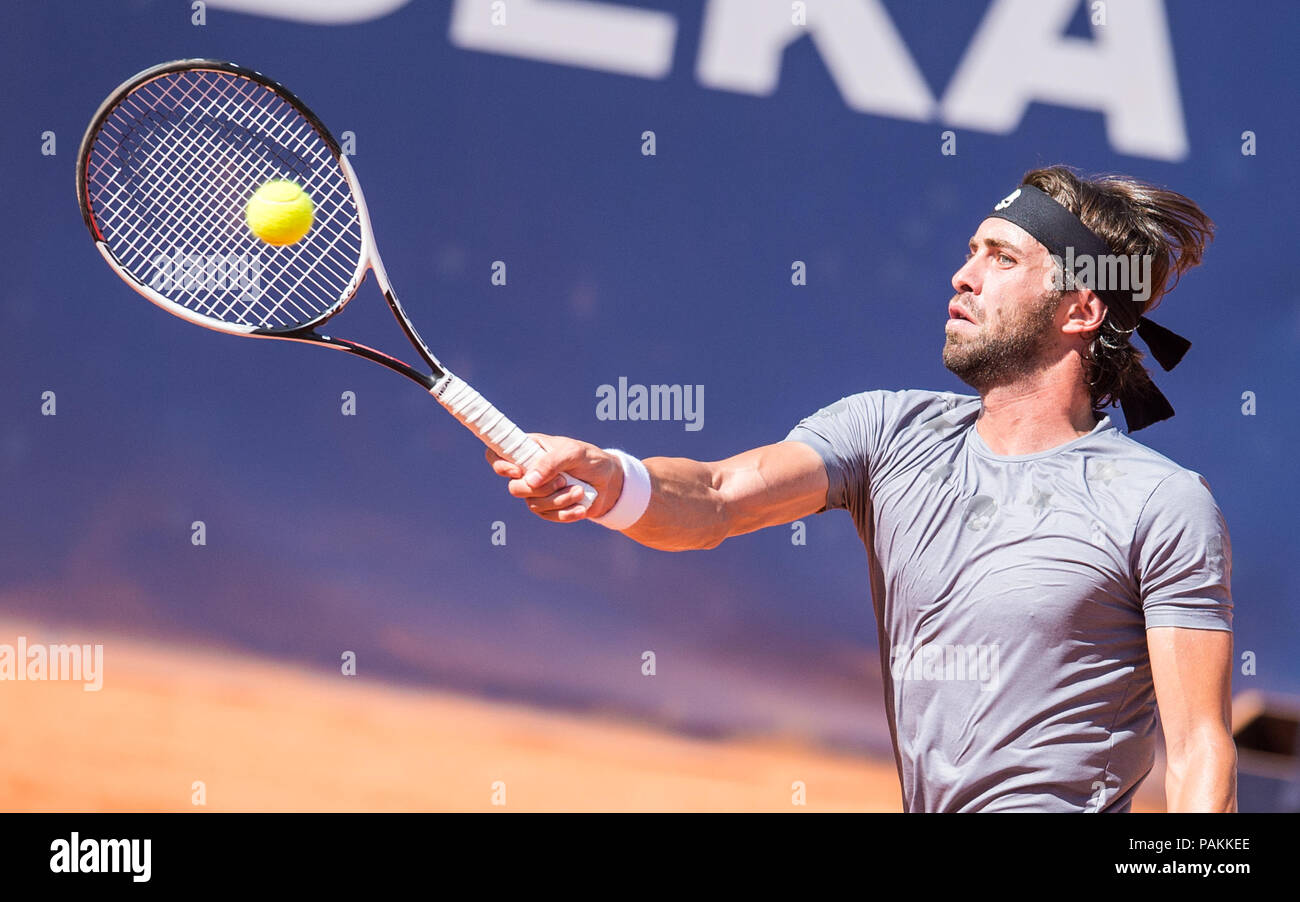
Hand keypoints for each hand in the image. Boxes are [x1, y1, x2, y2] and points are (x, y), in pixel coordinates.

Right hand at [485, 433, 623, 522]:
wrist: (611, 481)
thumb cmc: (591, 459)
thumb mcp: (574, 453)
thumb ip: (550, 462)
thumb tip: (528, 480)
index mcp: (528, 450)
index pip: (497, 455)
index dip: (500, 465)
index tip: (517, 471)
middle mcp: (528, 471)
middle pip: (515, 488)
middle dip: (541, 489)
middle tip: (562, 480)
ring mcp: (537, 492)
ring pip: (534, 505)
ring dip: (560, 500)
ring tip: (580, 490)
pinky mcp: (550, 509)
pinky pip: (550, 517)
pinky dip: (567, 513)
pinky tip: (581, 507)